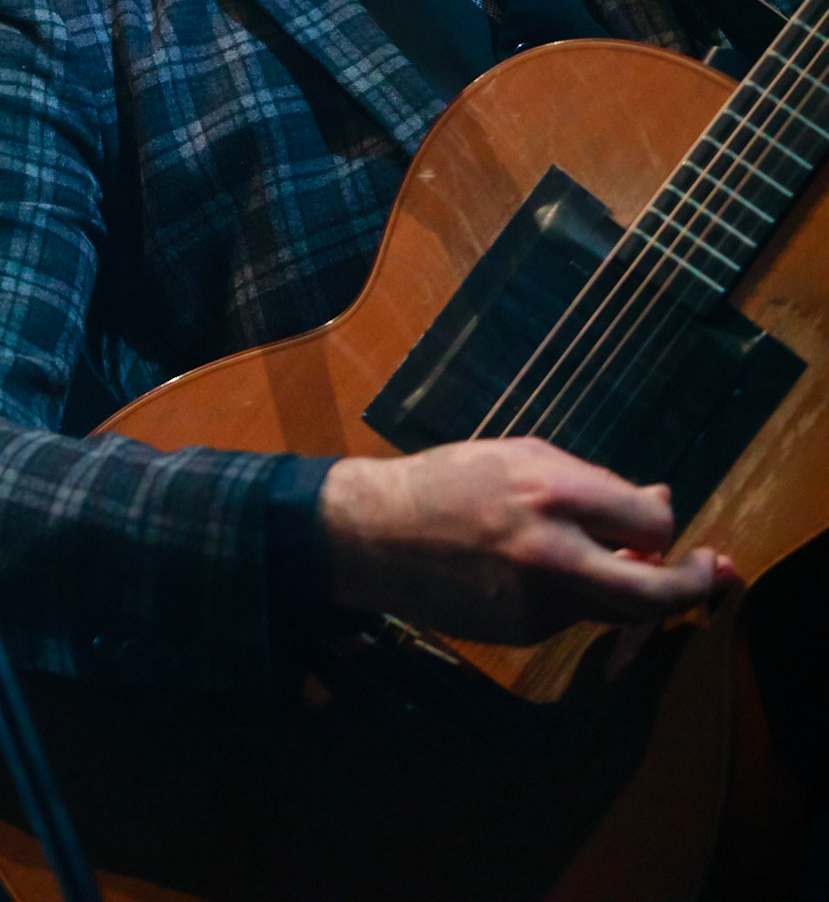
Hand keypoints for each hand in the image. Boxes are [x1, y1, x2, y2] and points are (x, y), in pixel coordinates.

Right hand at [317, 438, 733, 643]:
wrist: (377, 535)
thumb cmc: (451, 480)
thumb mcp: (522, 456)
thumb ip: (592, 482)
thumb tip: (656, 500)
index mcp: (553, 494)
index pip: (651, 521)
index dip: (663, 520)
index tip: (660, 516)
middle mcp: (553, 555)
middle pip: (654, 593)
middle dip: (694, 584)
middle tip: (711, 570)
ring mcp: (538, 603)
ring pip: (615, 606)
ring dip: (628, 584)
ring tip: (614, 555)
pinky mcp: (523, 633)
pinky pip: (573, 615)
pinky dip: (576, 594)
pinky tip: (540, 568)